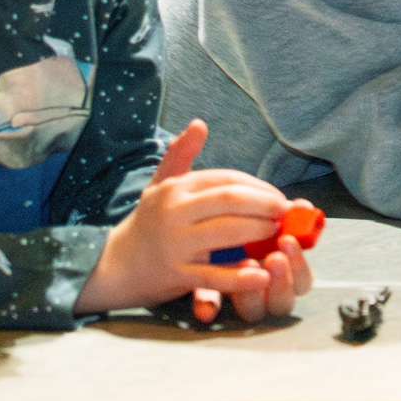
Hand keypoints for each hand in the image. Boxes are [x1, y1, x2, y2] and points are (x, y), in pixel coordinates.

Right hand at [75, 119, 295, 315]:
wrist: (114, 266)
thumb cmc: (147, 222)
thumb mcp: (160, 184)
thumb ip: (181, 154)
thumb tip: (200, 123)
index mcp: (177, 188)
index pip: (226, 179)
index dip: (257, 187)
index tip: (278, 196)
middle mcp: (175, 212)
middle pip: (230, 200)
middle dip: (264, 204)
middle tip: (286, 212)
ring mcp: (175, 245)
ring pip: (227, 233)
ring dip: (259, 231)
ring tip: (278, 234)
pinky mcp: (177, 275)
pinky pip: (214, 277)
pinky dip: (240, 277)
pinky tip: (262, 275)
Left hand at [188, 224, 314, 325]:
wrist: (204, 237)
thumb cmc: (247, 228)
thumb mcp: (265, 220)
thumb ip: (286, 217)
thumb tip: (303, 206)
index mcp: (286, 275)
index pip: (303, 282)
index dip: (299, 266)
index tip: (288, 241)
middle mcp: (267, 293)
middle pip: (283, 304)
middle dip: (281, 283)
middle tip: (274, 257)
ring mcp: (241, 299)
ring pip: (253, 311)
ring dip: (252, 295)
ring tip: (245, 265)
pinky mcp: (211, 298)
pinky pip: (212, 309)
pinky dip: (209, 307)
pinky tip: (206, 307)